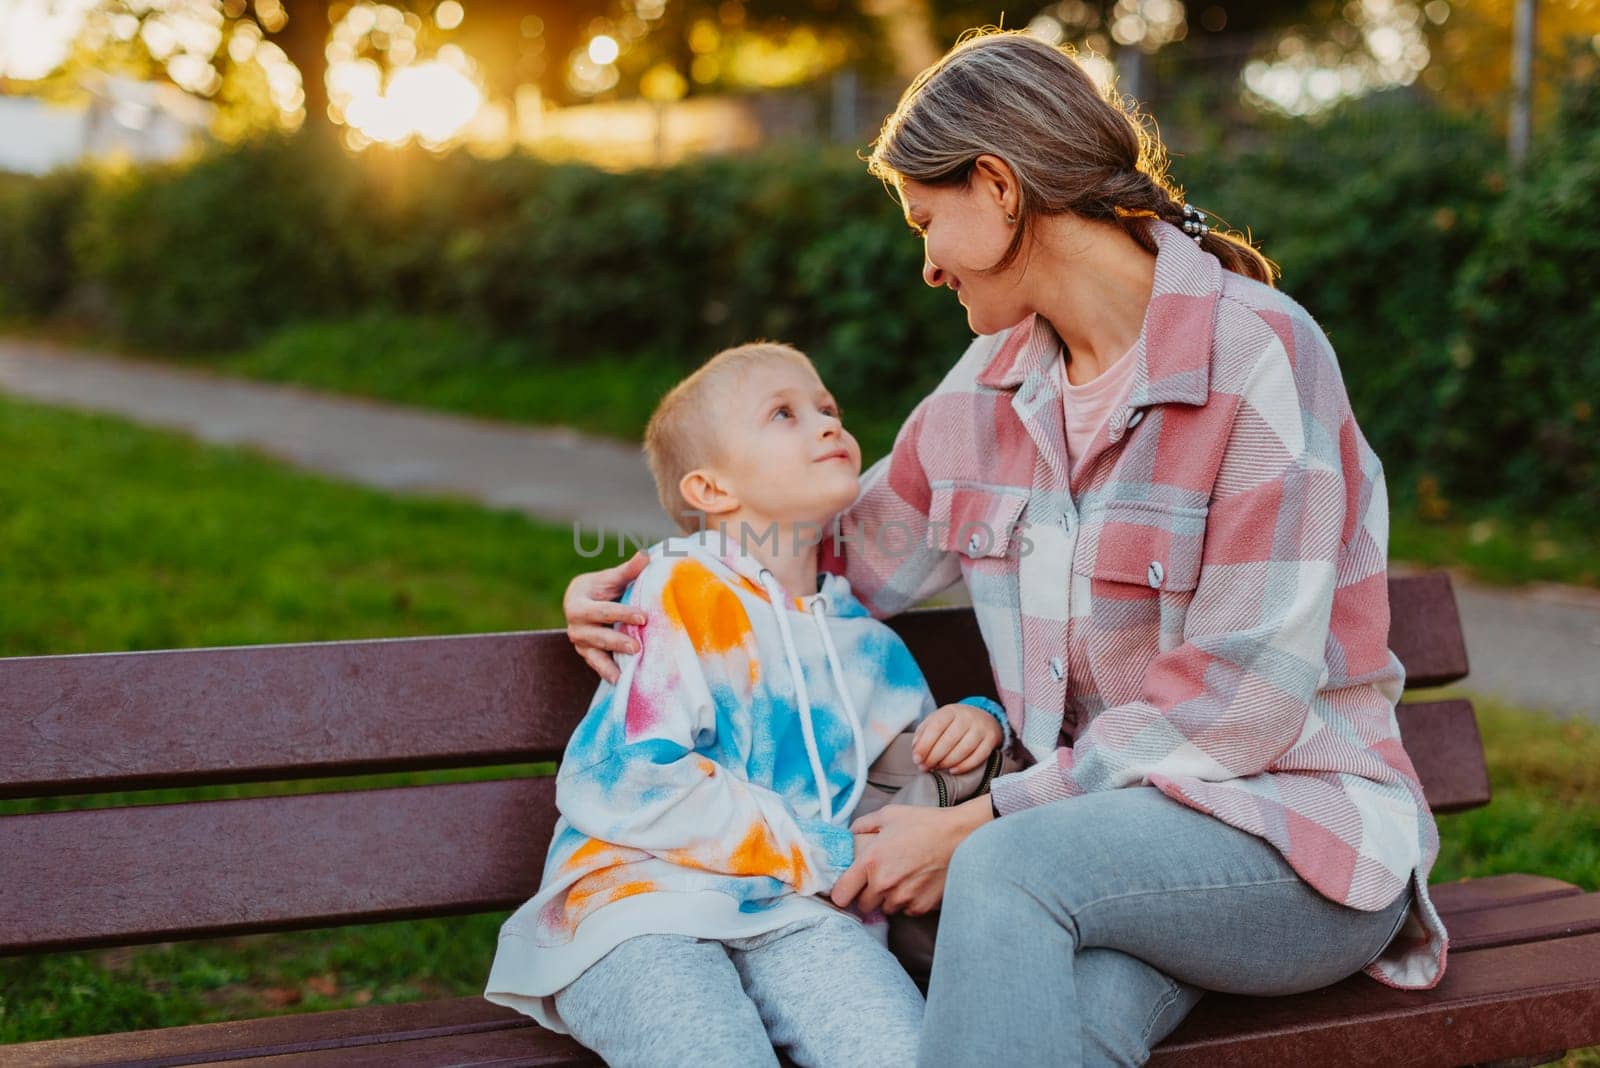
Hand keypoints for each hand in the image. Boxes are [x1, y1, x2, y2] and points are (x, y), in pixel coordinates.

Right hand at [563, 550, 649, 682]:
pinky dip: (609, 673)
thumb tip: (647, 555)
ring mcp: (580, 643)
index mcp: (578, 604)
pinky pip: (597, 666)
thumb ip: (628, 570)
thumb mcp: (610, 578)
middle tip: (638, 648)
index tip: (643, 618)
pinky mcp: (587, 655)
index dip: (622, 613)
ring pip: (596, 654)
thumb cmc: (599, 588)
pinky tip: (622, 682)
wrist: (581, 603)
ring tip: (631, 667)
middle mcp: (575, 627)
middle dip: (618, 641)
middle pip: (598, 636)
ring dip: (613, 662)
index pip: (601, 610)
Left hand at [829, 798, 991, 915]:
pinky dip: (908, 901)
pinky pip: (906, 910)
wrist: (960, 836)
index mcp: (871, 861)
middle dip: (867, 895)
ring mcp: (903, 898)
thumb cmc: (925, 823)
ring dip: (888, 898)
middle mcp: (884, 884)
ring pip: (885, 909)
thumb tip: (852, 833)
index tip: (847, 888)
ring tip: (901, 879)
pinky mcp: (920, 907)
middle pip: (862, 905)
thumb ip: (863, 825)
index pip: (841, 894)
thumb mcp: (889, 815)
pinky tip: (917, 883)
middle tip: (878, 880)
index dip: (841, 893)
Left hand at [912, 703, 1002, 772]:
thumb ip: (923, 734)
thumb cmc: (952, 724)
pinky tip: (953, 770)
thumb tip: (916, 752)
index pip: (935, 727)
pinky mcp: (991, 739)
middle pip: (949, 740)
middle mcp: (967, 717)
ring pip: (964, 750)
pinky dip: (964, 766)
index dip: (924, 745)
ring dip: (947, 763)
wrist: (982, 718)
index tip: (917, 759)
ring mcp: (981, 728)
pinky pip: (978, 757)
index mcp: (950, 711)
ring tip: (938, 768)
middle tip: (925, 768)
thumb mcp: (936, 722)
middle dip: (934, 757)